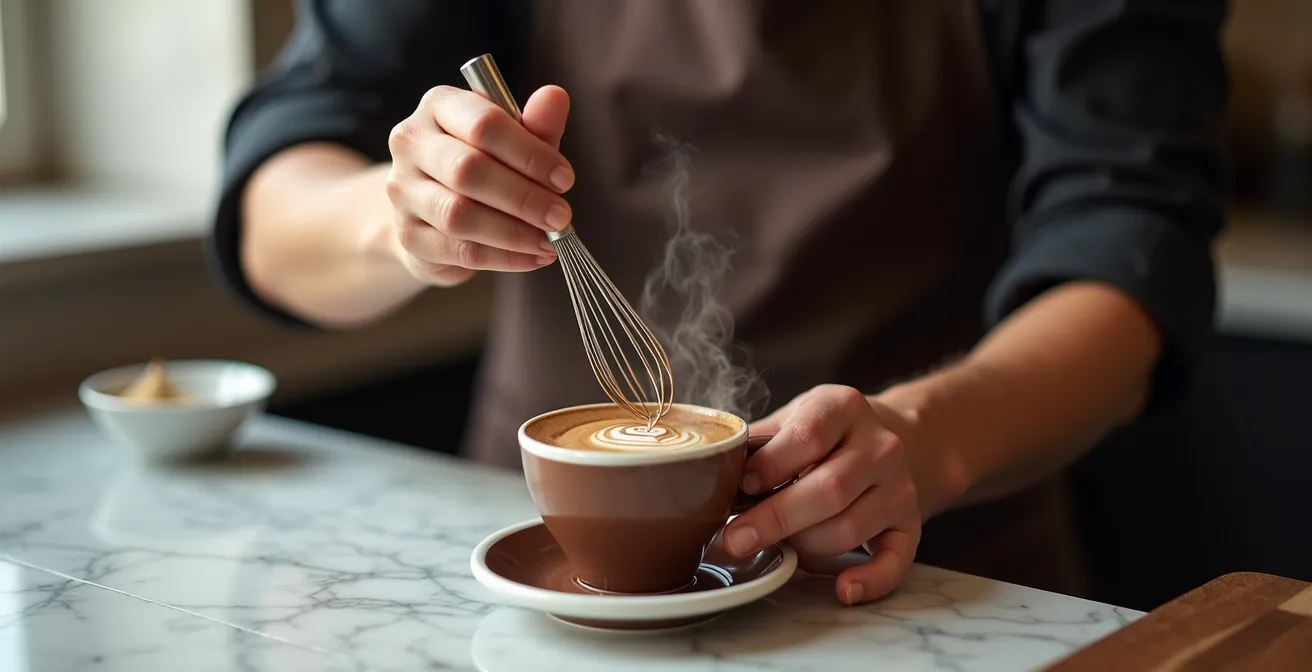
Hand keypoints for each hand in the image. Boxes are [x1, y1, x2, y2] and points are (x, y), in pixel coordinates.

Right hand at [383, 84, 573, 286]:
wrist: (436, 211)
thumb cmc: (484, 164)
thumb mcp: (514, 141)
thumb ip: (536, 124)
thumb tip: (556, 96)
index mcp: (439, 106)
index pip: (484, 124)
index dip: (530, 153)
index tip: (565, 179)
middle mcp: (411, 143)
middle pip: (468, 170)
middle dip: (524, 197)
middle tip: (561, 216)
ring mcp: (402, 190)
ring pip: (459, 214)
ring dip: (513, 232)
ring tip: (549, 241)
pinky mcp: (408, 235)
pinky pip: (459, 250)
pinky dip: (504, 257)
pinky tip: (533, 257)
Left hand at [724, 385, 922, 604]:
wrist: (892, 438)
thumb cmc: (824, 434)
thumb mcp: (793, 418)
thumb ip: (758, 443)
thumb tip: (711, 472)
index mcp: (844, 407)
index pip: (808, 437)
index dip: (770, 467)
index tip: (742, 488)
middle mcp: (881, 446)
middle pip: (829, 489)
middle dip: (776, 519)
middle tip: (735, 540)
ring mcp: (900, 487)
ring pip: (850, 528)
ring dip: (806, 546)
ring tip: (779, 545)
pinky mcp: (910, 524)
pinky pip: (895, 561)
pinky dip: (870, 581)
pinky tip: (842, 589)